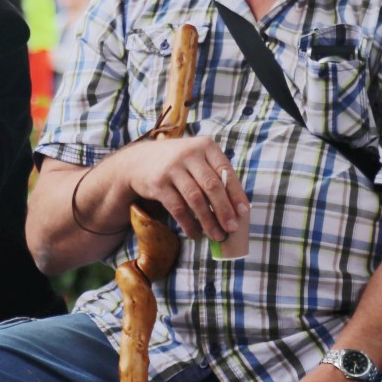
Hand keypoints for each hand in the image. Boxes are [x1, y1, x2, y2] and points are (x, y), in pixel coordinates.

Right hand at [113, 135, 248, 240]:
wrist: (137, 161)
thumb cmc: (177, 163)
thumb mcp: (197, 158)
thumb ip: (215, 174)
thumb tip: (238, 206)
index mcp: (205, 146)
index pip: (226, 171)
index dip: (236, 194)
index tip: (244, 213)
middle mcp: (189, 154)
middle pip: (212, 186)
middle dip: (224, 210)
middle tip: (232, 228)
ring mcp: (172, 168)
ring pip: (195, 199)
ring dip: (208, 221)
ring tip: (216, 236)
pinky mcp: (158, 184)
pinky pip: (178, 208)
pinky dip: (189, 224)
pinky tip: (196, 234)